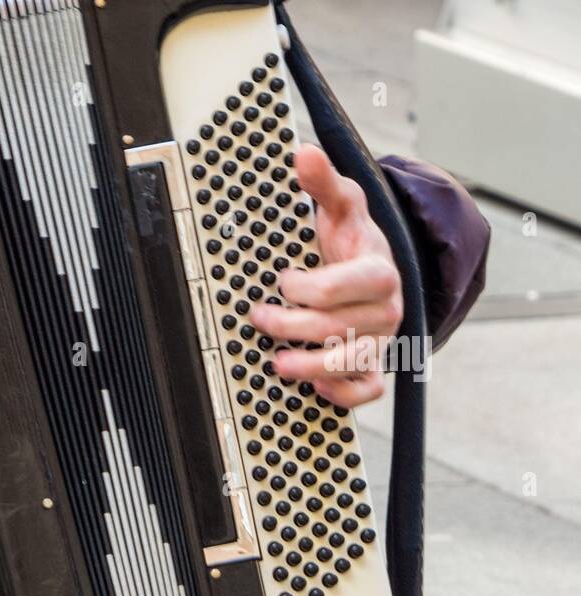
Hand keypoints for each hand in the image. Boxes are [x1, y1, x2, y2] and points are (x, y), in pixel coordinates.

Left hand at [248, 144, 402, 408]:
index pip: (345, 285)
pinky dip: (344, 393)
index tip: (283, 280)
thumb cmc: (353, 241)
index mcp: (379, 270)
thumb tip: (303, 153)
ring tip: (277, 364)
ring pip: (352, 361)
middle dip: (292, 325)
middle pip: (338, 326)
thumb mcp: (342, 207)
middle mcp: (385, 308)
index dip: (307, 287)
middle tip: (259, 318)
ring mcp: (381, 339)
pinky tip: (316, 385)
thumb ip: (324, 183)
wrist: (376, 268)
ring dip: (311, 366)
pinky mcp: (374, 364)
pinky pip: (368, 389)